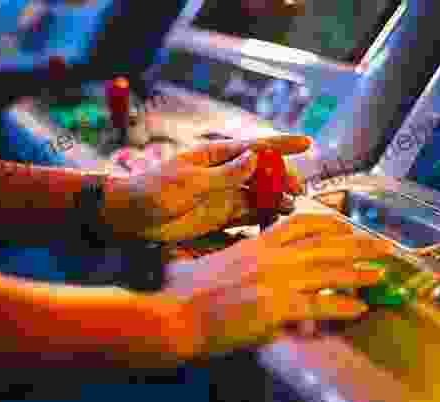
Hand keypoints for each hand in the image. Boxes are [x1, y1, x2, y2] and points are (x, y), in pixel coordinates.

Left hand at [102, 136, 309, 240]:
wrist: (132, 217)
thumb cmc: (154, 190)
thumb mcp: (189, 181)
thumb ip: (224, 174)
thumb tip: (255, 158)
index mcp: (215, 156)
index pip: (254, 146)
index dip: (282, 145)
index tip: (307, 143)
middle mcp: (224, 173)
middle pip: (262, 172)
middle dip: (283, 178)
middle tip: (297, 190)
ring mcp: (224, 194)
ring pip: (259, 194)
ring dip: (275, 199)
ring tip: (290, 208)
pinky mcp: (220, 216)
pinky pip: (248, 214)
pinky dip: (263, 216)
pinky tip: (274, 221)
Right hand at [165, 214, 392, 356]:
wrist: (176, 317)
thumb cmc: (185, 295)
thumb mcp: (208, 265)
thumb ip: (227, 263)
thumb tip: (218, 264)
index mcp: (255, 244)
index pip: (299, 223)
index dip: (329, 222)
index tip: (348, 224)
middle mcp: (269, 256)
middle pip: (323, 243)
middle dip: (358, 243)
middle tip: (384, 244)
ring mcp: (274, 279)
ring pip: (327, 269)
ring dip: (359, 271)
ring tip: (382, 272)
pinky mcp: (275, 306)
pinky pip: (318, 304)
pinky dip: (341, 306)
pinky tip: (359, 309)